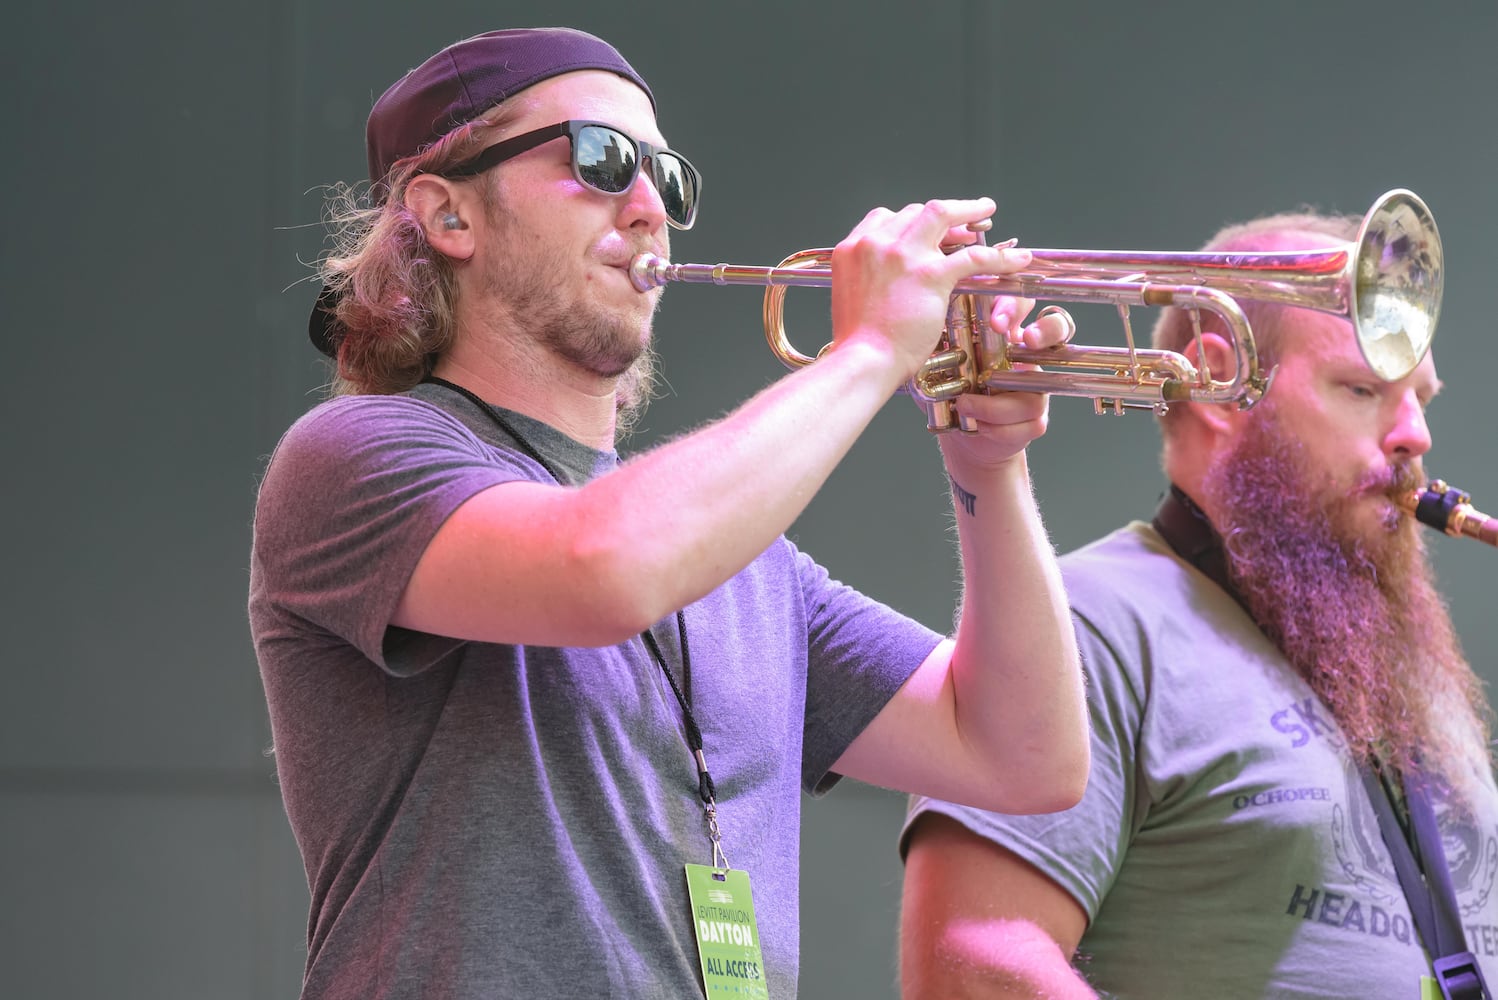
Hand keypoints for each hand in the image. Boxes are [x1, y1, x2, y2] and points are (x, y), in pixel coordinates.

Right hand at [828, 198, 1032, 386]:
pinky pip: (972, 257)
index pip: (886, 217)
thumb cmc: (858, 341)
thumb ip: (869, 278)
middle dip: (942, 215)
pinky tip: (1015, 259)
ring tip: (986, 211)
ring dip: (968, 210)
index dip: (910, 221)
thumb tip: (888, 280)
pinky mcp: (929, 274)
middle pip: (915, 212)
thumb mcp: (850, 297)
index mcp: (851, 248)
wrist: (863, 359)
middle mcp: (875, 243)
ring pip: (942, 215)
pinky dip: (998, 256)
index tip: (927, 230)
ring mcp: (903, 255)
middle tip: (962, 224)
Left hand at [939, 300, 1073, 469]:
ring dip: (995, 404)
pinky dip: (997, 428)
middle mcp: (1029, 355)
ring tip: (964, 405)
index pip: (1022, 302)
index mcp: (1005, 333)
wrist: (961, 430)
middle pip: (1059, 327)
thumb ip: (941, 339)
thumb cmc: (950, 387)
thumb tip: (929, 323)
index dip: (1015, 306)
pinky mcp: (1037, 419)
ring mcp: (1038, 387)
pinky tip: (978, 425)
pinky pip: (1028, 423)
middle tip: (1027, 338)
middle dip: (1046, 330)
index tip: (997, 321)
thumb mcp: (940, 360)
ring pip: (1035, 392)